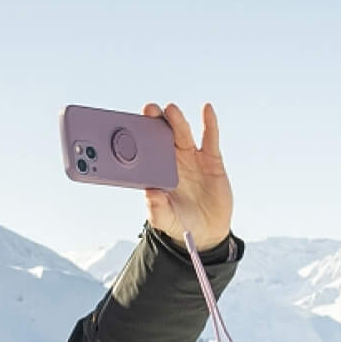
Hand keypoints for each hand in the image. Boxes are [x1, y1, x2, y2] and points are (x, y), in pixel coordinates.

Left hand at [143, 101, 232, 252]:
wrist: (206, 232)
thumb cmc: (179, 223)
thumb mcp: (164, 219)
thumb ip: (156, 208)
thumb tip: (150, 192)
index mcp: (156, 171)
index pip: (143, 149)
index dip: (137, 137)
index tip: (129, 125)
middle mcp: (172, 160)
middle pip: (161, 135)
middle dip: (154, 121)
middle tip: (148, 109)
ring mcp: (191, 158)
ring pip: (182, 134)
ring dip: (176, 120)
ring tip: (170, 109)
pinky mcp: (211, 160)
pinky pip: (210, 139)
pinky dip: (210, 123)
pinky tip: (207, 109)